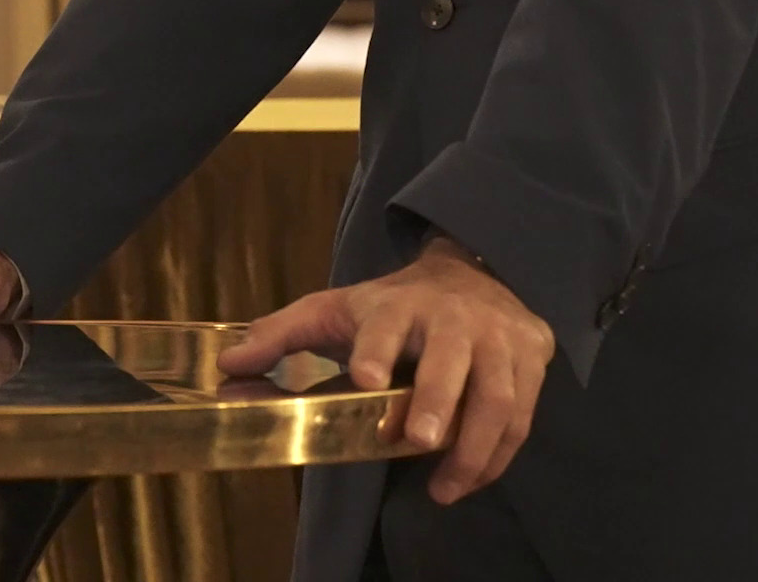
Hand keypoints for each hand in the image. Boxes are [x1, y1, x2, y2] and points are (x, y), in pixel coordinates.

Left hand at [216, 236, 554, 503]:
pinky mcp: (530, 355)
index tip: (366, 377)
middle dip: (440, 401)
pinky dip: (498, 453)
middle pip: (452, 357)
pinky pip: (522, 413)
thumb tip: (227, 365)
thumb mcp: (339, 309)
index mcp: (400, 304)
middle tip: (421, 442)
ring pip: (498, 392)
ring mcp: (498, 335)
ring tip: (445, 487)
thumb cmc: (397, 305)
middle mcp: (453, 316)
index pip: (387, 322)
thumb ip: (284, 335)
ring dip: (474, 446)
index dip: (376, 348)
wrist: (477, 269)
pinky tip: (471, 479)